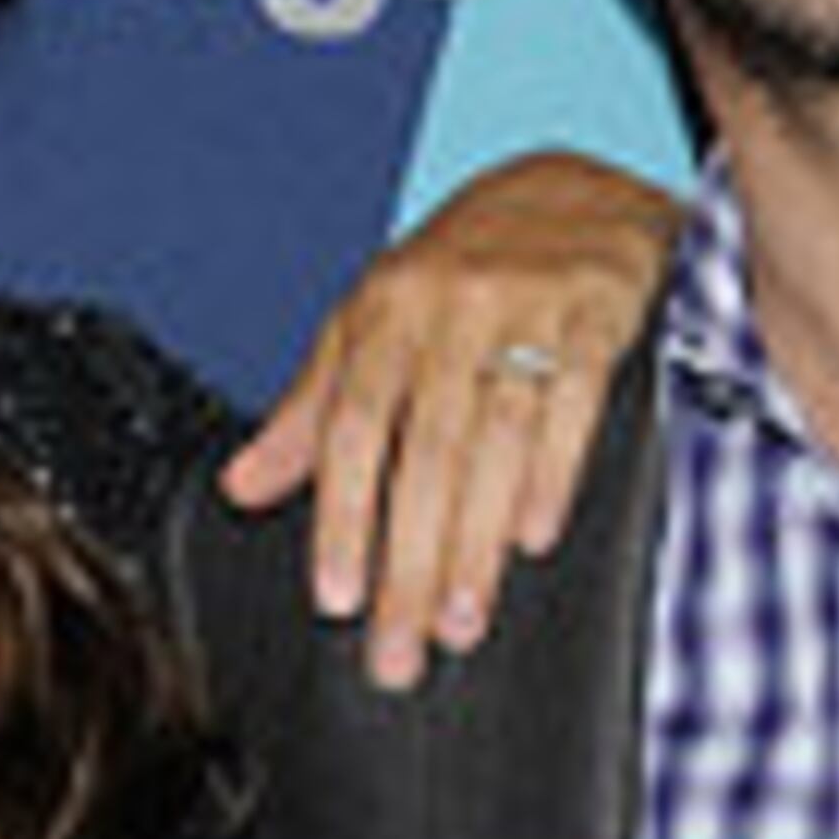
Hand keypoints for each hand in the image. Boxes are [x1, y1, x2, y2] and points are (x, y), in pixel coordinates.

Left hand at [220, 150, 678, 691]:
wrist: (575, 192)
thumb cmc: (463, 271)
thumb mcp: (373, 324)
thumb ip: (311, 409)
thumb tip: (242, 486)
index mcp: (386, 312)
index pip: (353, 428)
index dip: (343, 517)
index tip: (338, 597)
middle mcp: (450, 307)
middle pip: (425, 453)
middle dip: (410, 562)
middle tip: (401, 646)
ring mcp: (525, 309)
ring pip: (495, 442)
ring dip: (477, 543)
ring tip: (462, 621)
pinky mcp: (596, 315)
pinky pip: (573, 405)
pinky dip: (553, 476)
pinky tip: (535, 540)